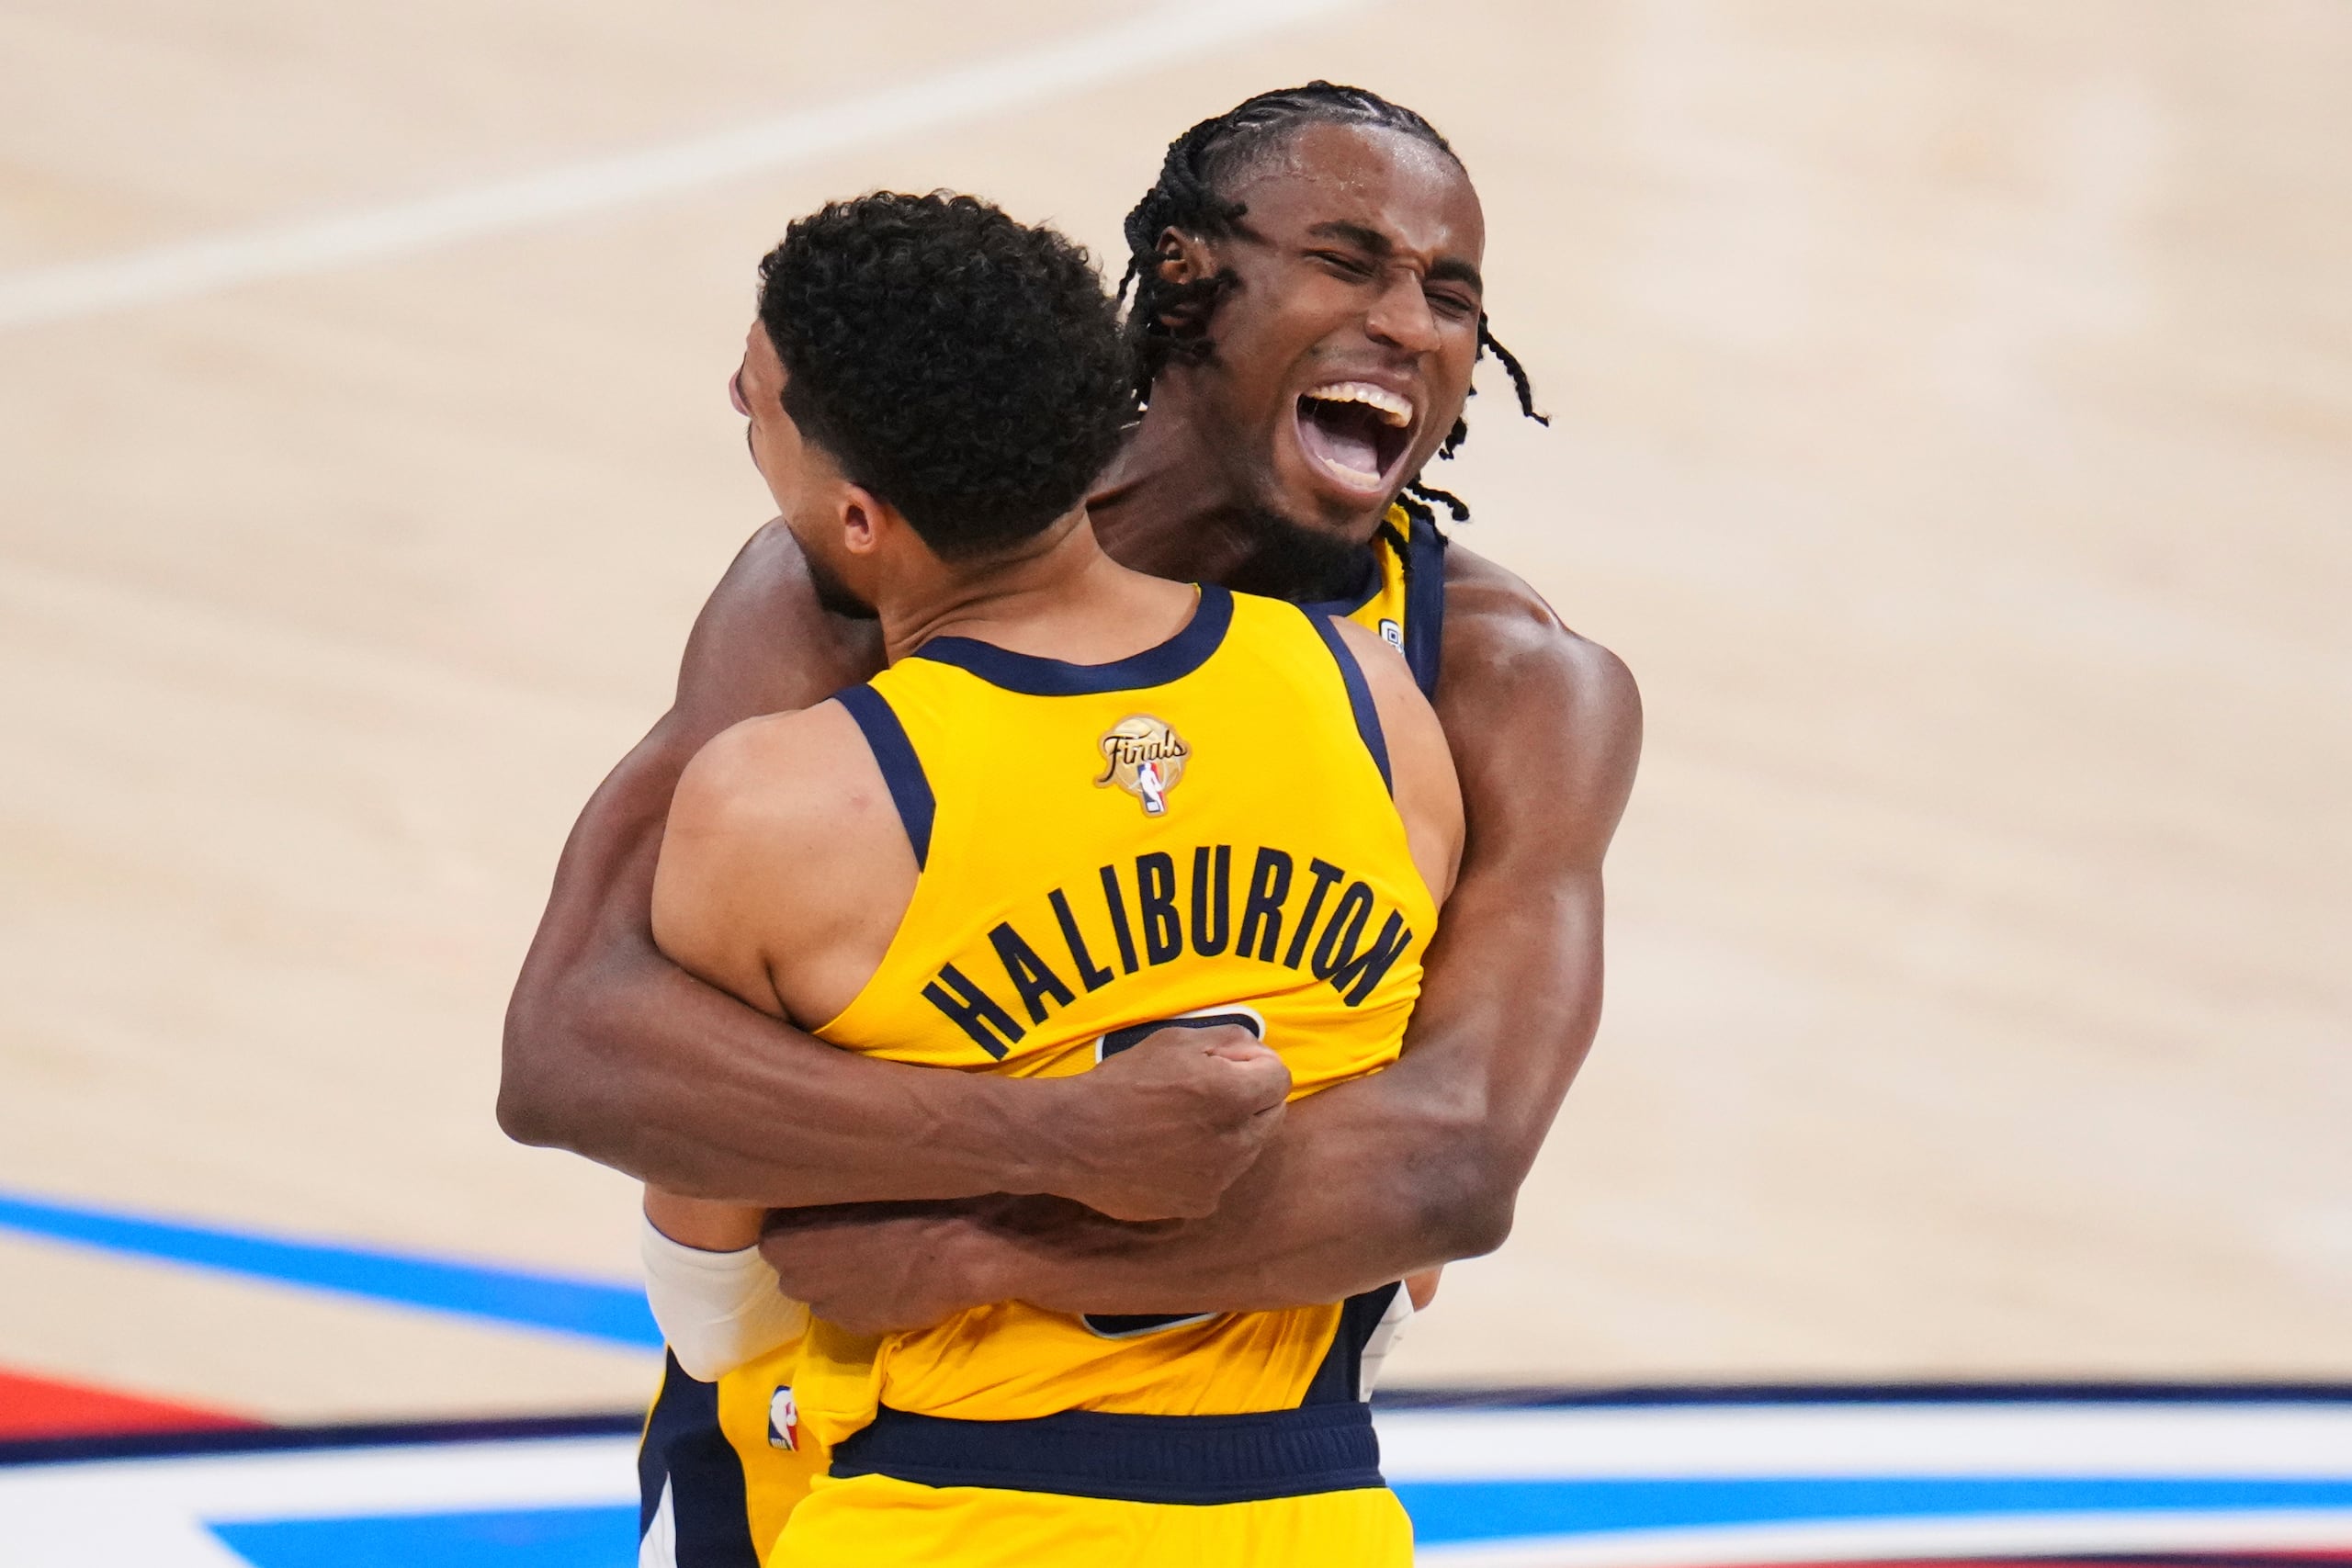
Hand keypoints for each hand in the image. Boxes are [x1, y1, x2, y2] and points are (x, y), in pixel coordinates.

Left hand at [758, 1202, 997, 1336]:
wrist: (959, 1246)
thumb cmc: (910, 1198)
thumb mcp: (857, 1179)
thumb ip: (825, 1190)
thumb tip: (818, 1185)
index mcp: (784, 1233)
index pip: (772, 1226)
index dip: (799, 1218)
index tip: (823, 1207)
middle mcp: (793, 1274)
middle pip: (790, 1261)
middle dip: (810, 1251)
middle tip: (847, 1231)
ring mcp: (823, 1305)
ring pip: (818, 1289)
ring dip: (834, 1277)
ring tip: (870, 1258)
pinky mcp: (854, 1326)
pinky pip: (847, 1309)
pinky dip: (860, 1298)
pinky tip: (887, 1281)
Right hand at [1037, 1023, 1290, 1221]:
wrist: (1074, 1138)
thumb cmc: (1123, 1082)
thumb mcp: (1176, 1039)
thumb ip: (1231, 1040)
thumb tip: (1259, 1054)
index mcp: (1232, 1096)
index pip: (1280, 1078)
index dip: (1254, 1066)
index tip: (1225, 1066)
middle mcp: (1235, 1142)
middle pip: (1270, 1116)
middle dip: (1249, 1101)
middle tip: (1204, 1093)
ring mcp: (1220, 1179)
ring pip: (1248, 1150)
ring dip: (1230, 1134)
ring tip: (1182, 1124)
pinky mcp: (1199, 1204)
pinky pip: (1220, 1179)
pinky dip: (1207, 1165)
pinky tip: (1170, 1153)